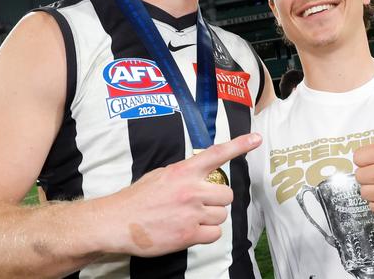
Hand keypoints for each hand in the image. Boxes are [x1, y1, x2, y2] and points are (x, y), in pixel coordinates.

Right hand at [105, 133, 261, 256]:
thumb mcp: (161, 175)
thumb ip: (183, 173)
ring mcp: (191, 213)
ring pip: (222, 216)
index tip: (256, 139)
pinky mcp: (189, 235)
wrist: (117, 222)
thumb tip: (199, 173)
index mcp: (184, 171)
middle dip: (218, 200)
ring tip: (190, 218)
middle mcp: (191, 190)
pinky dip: (206, 235)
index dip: (239, 145)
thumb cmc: (137, 198)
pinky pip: (214, 235)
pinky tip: (189, 230)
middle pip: (227, 194)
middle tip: (201, 204)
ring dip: (211, 219)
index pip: (217, 154)